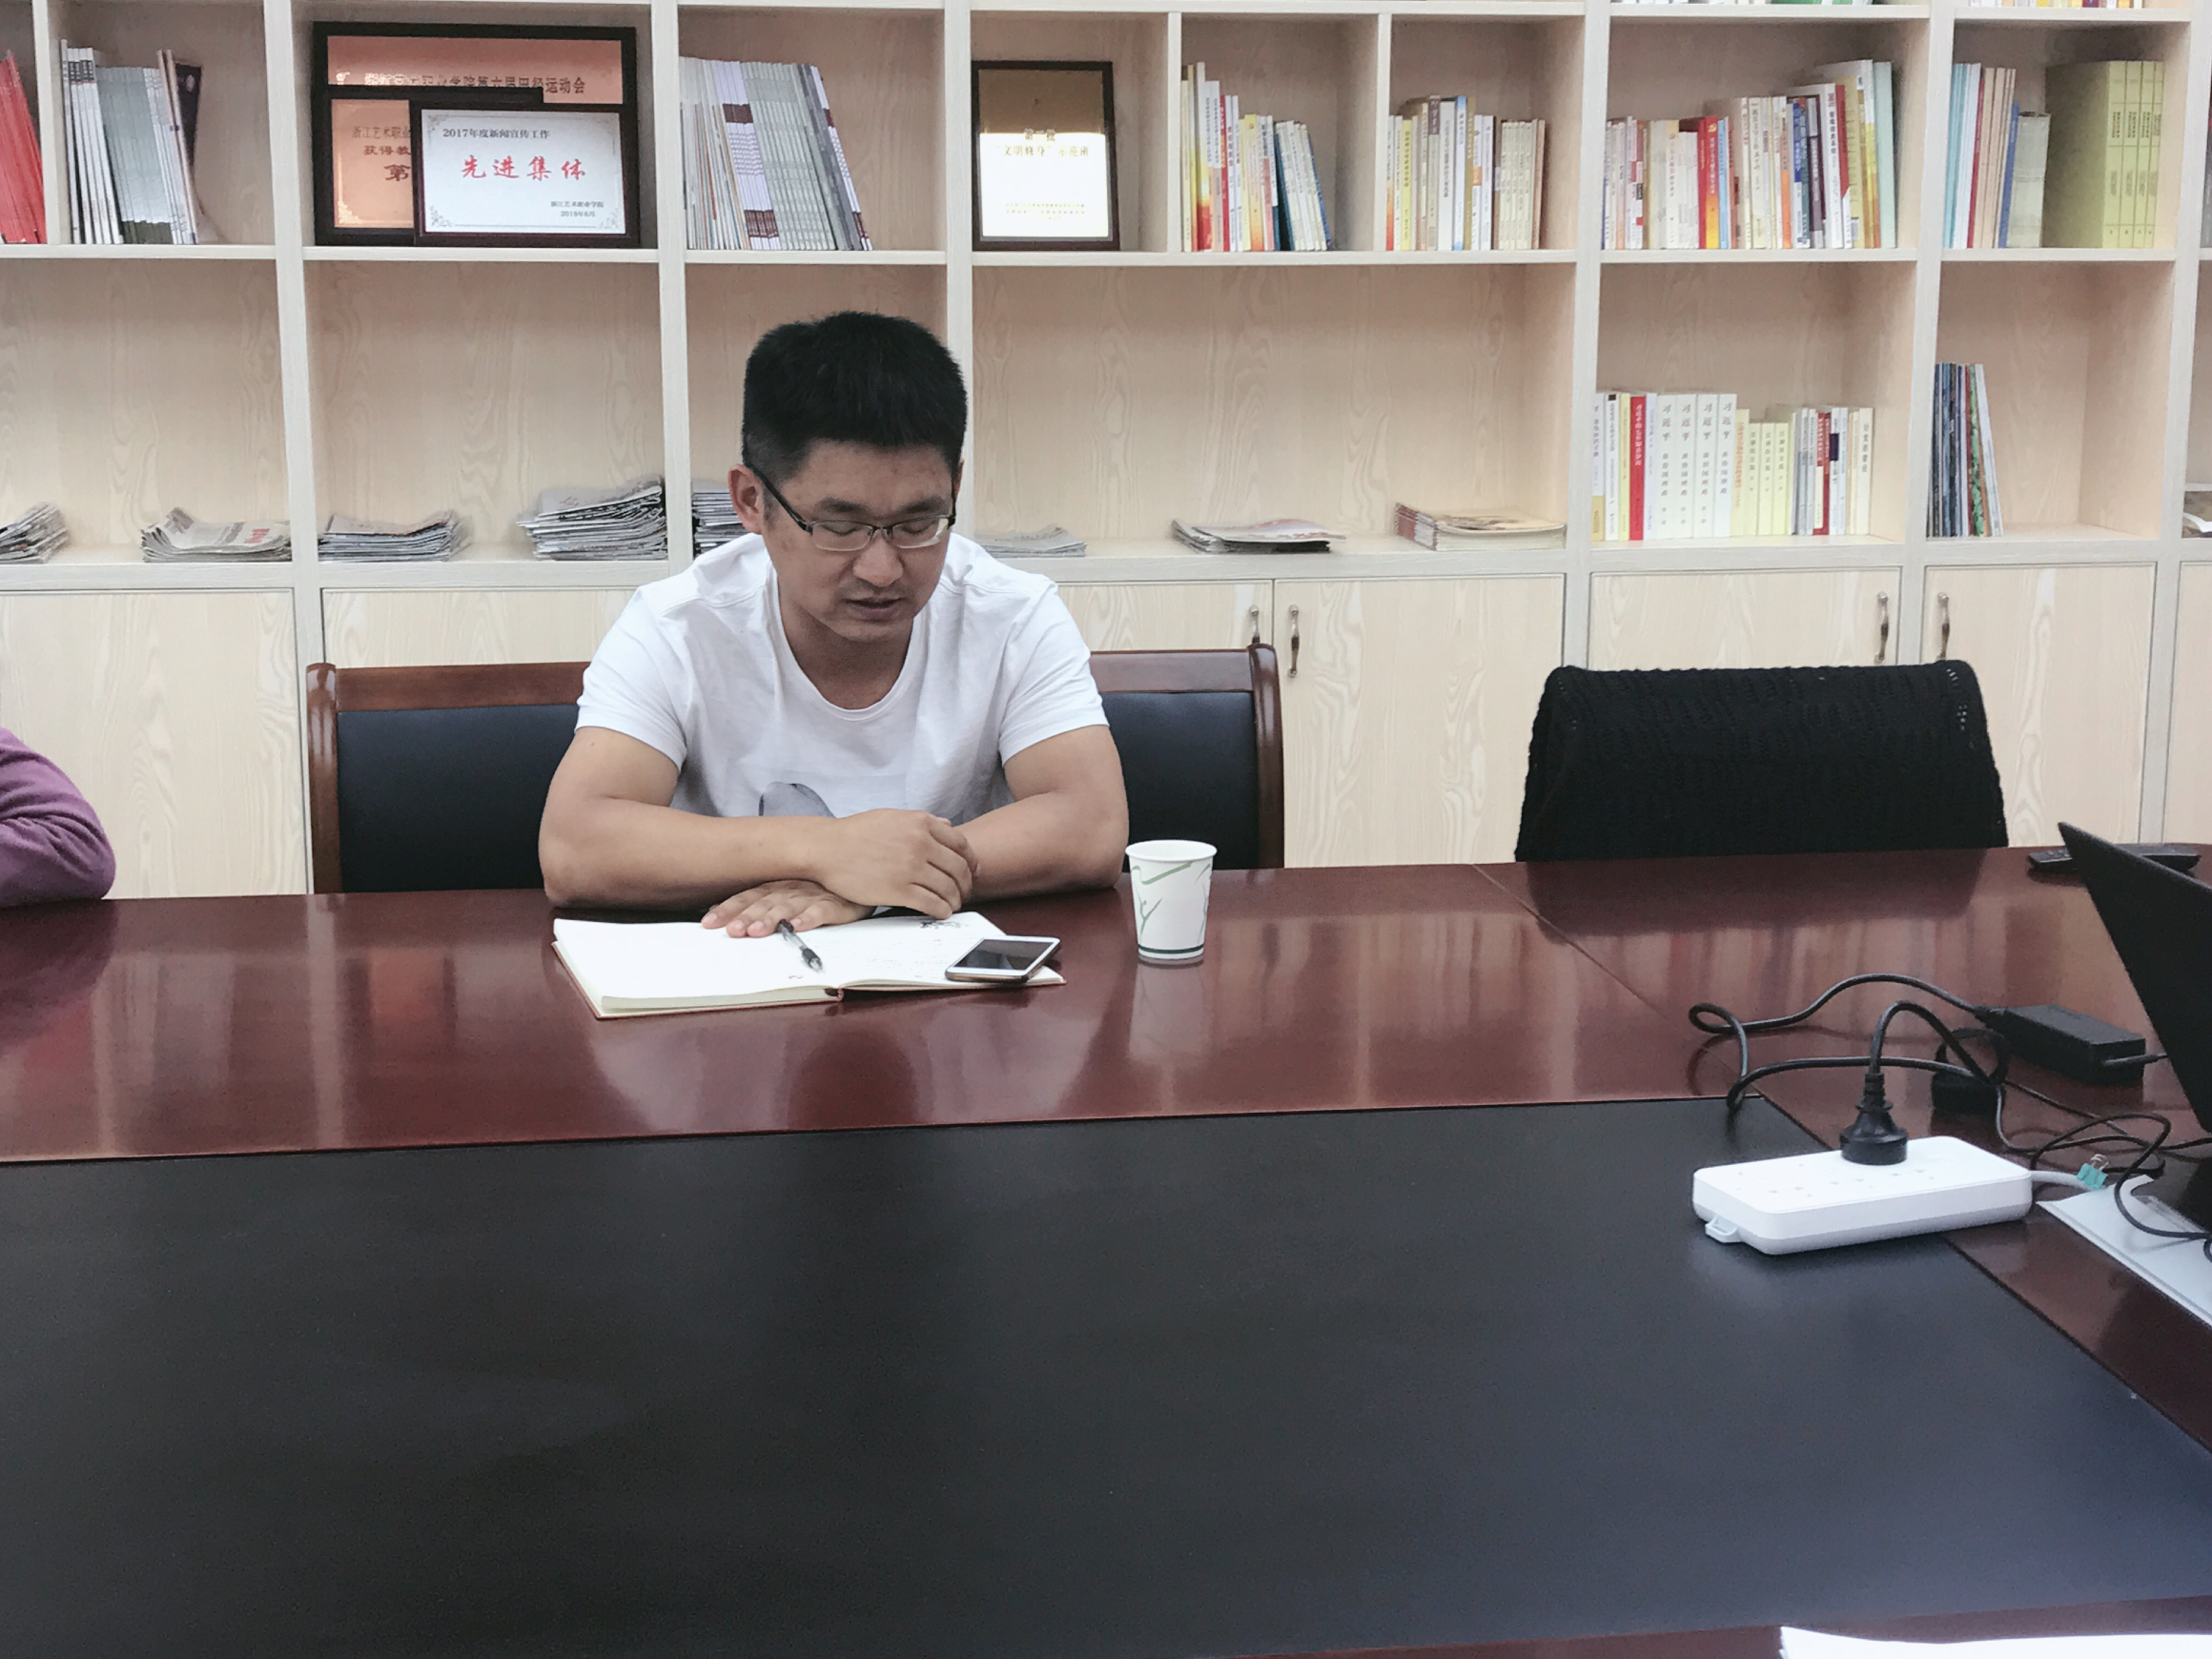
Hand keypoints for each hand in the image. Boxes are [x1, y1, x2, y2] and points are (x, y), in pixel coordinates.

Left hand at [703, 879, 869, 936]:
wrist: (861, 873)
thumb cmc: (822, 888)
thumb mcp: (792, 893)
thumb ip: (767, 905)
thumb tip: (733, 922)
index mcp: (778, 885)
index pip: (748, 896)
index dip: (728, 908)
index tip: (709, 923)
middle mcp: (792, 887)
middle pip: (764, 902)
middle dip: (746, 916)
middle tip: (732, 931)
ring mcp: (815, 893)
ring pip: (789, 905)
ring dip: (772, 918)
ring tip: (758, 932)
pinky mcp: (838, 902)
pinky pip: (822, 910)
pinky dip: (809, 917)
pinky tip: (798, 927)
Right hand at [808, 809, 979, 918]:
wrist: (827, 848)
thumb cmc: (856, 833)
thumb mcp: (892, 817)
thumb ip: (922, 822)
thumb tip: (948, 825)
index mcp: (921, 823)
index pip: (961, 844)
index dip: (971, 861)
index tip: (972, 872)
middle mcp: (920, 843)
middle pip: (959, 868)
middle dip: (966, 884)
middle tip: (964, 892)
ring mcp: (910, 867)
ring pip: (948, 888)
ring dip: (955, 900)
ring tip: (952, 905)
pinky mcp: (899, 890)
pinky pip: (932, 903)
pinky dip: (942, 910)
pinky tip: (940, 913)